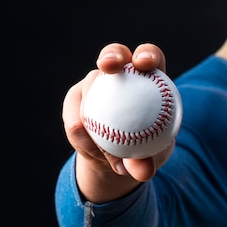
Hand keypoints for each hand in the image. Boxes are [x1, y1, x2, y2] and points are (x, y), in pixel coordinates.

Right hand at [62, 43, 174, 202]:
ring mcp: (96, 85)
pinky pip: (74, 116)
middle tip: (109, 68)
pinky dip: (83, 136)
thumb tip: (143, 172)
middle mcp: (122, 74)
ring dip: (92, 116)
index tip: (144, 63)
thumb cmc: (146, 151)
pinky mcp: (76, 100)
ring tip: (105, 150)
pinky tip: (94, 155)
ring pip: (88, 86)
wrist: (120, 159)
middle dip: (111, 55)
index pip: (150, 56)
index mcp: (150, 77)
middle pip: (114, 54)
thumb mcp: (152, 157)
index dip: (147, 54)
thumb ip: (146, 160)